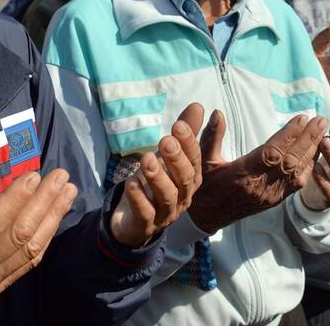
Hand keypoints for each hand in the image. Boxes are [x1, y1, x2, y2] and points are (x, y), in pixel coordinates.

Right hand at [0, 169, 77, 325]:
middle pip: (18, 234)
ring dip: (51, 219)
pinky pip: (26, 264)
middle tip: (60, 176)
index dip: (15, 199)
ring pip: (29, 250)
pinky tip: (54, 219)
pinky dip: (45, 240)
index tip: (33, 175)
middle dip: (43, 203)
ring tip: (68, 192)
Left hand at [109, 103, 203, 247]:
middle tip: (165, 140)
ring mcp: (165, 213)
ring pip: (167, 196)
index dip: (188, 143)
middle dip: (176, 159)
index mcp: (191, 178)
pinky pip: (145, 213)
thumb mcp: (169, 156)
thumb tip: (198, 105)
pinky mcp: (146, 224)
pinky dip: (139, 198)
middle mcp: (183, 196)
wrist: (135, 219)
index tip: (178, 125)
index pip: (194, 160)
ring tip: (146, 158)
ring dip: (158, 177)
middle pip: (184, 178)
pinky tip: (131, 183)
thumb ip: (185, 132)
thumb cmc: (157, 182)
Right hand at [187, 111, 326, 232]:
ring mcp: (271, 195)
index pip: (271, 153)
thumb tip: (216, 112)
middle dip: (308, 139)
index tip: (302, 118)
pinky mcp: (276, 200)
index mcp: (243, 174)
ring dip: (312, 150)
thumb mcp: (204, 160)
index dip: (288, 135)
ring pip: (298, 172)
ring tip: (323, 130)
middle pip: (290, 161)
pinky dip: (309, 166)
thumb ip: (211, 136)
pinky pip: (297, 183)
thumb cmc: (205, 186)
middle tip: (321, 119)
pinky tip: (316, 151)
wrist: (208, 217)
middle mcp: (261, 186)